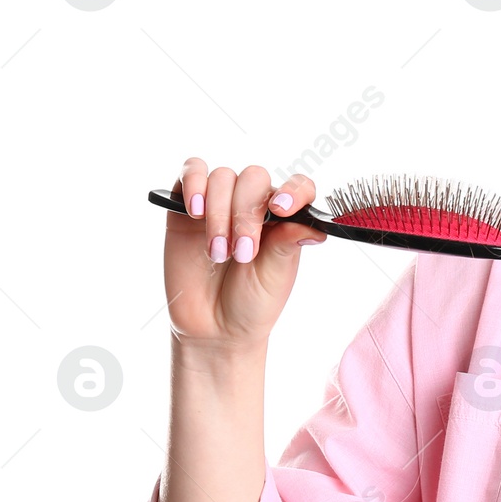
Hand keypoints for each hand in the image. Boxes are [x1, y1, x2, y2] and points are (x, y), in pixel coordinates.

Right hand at [161, 158, 326, 350]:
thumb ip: (288, 243)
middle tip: (242, 253)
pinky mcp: (186, 208)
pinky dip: (193, 185)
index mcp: (284, 218)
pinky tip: (194, 212)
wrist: (214, 327)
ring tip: (217, 252)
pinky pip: (191, 173)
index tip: (281, 209)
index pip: (297, 187)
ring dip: (219, 212)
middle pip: (253, 179)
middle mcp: (253, 205)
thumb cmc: (252, 301)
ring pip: (222, 177)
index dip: (292, 191)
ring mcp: (219, 203)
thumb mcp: (276, 275)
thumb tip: (314, 225)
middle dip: (246, 214)